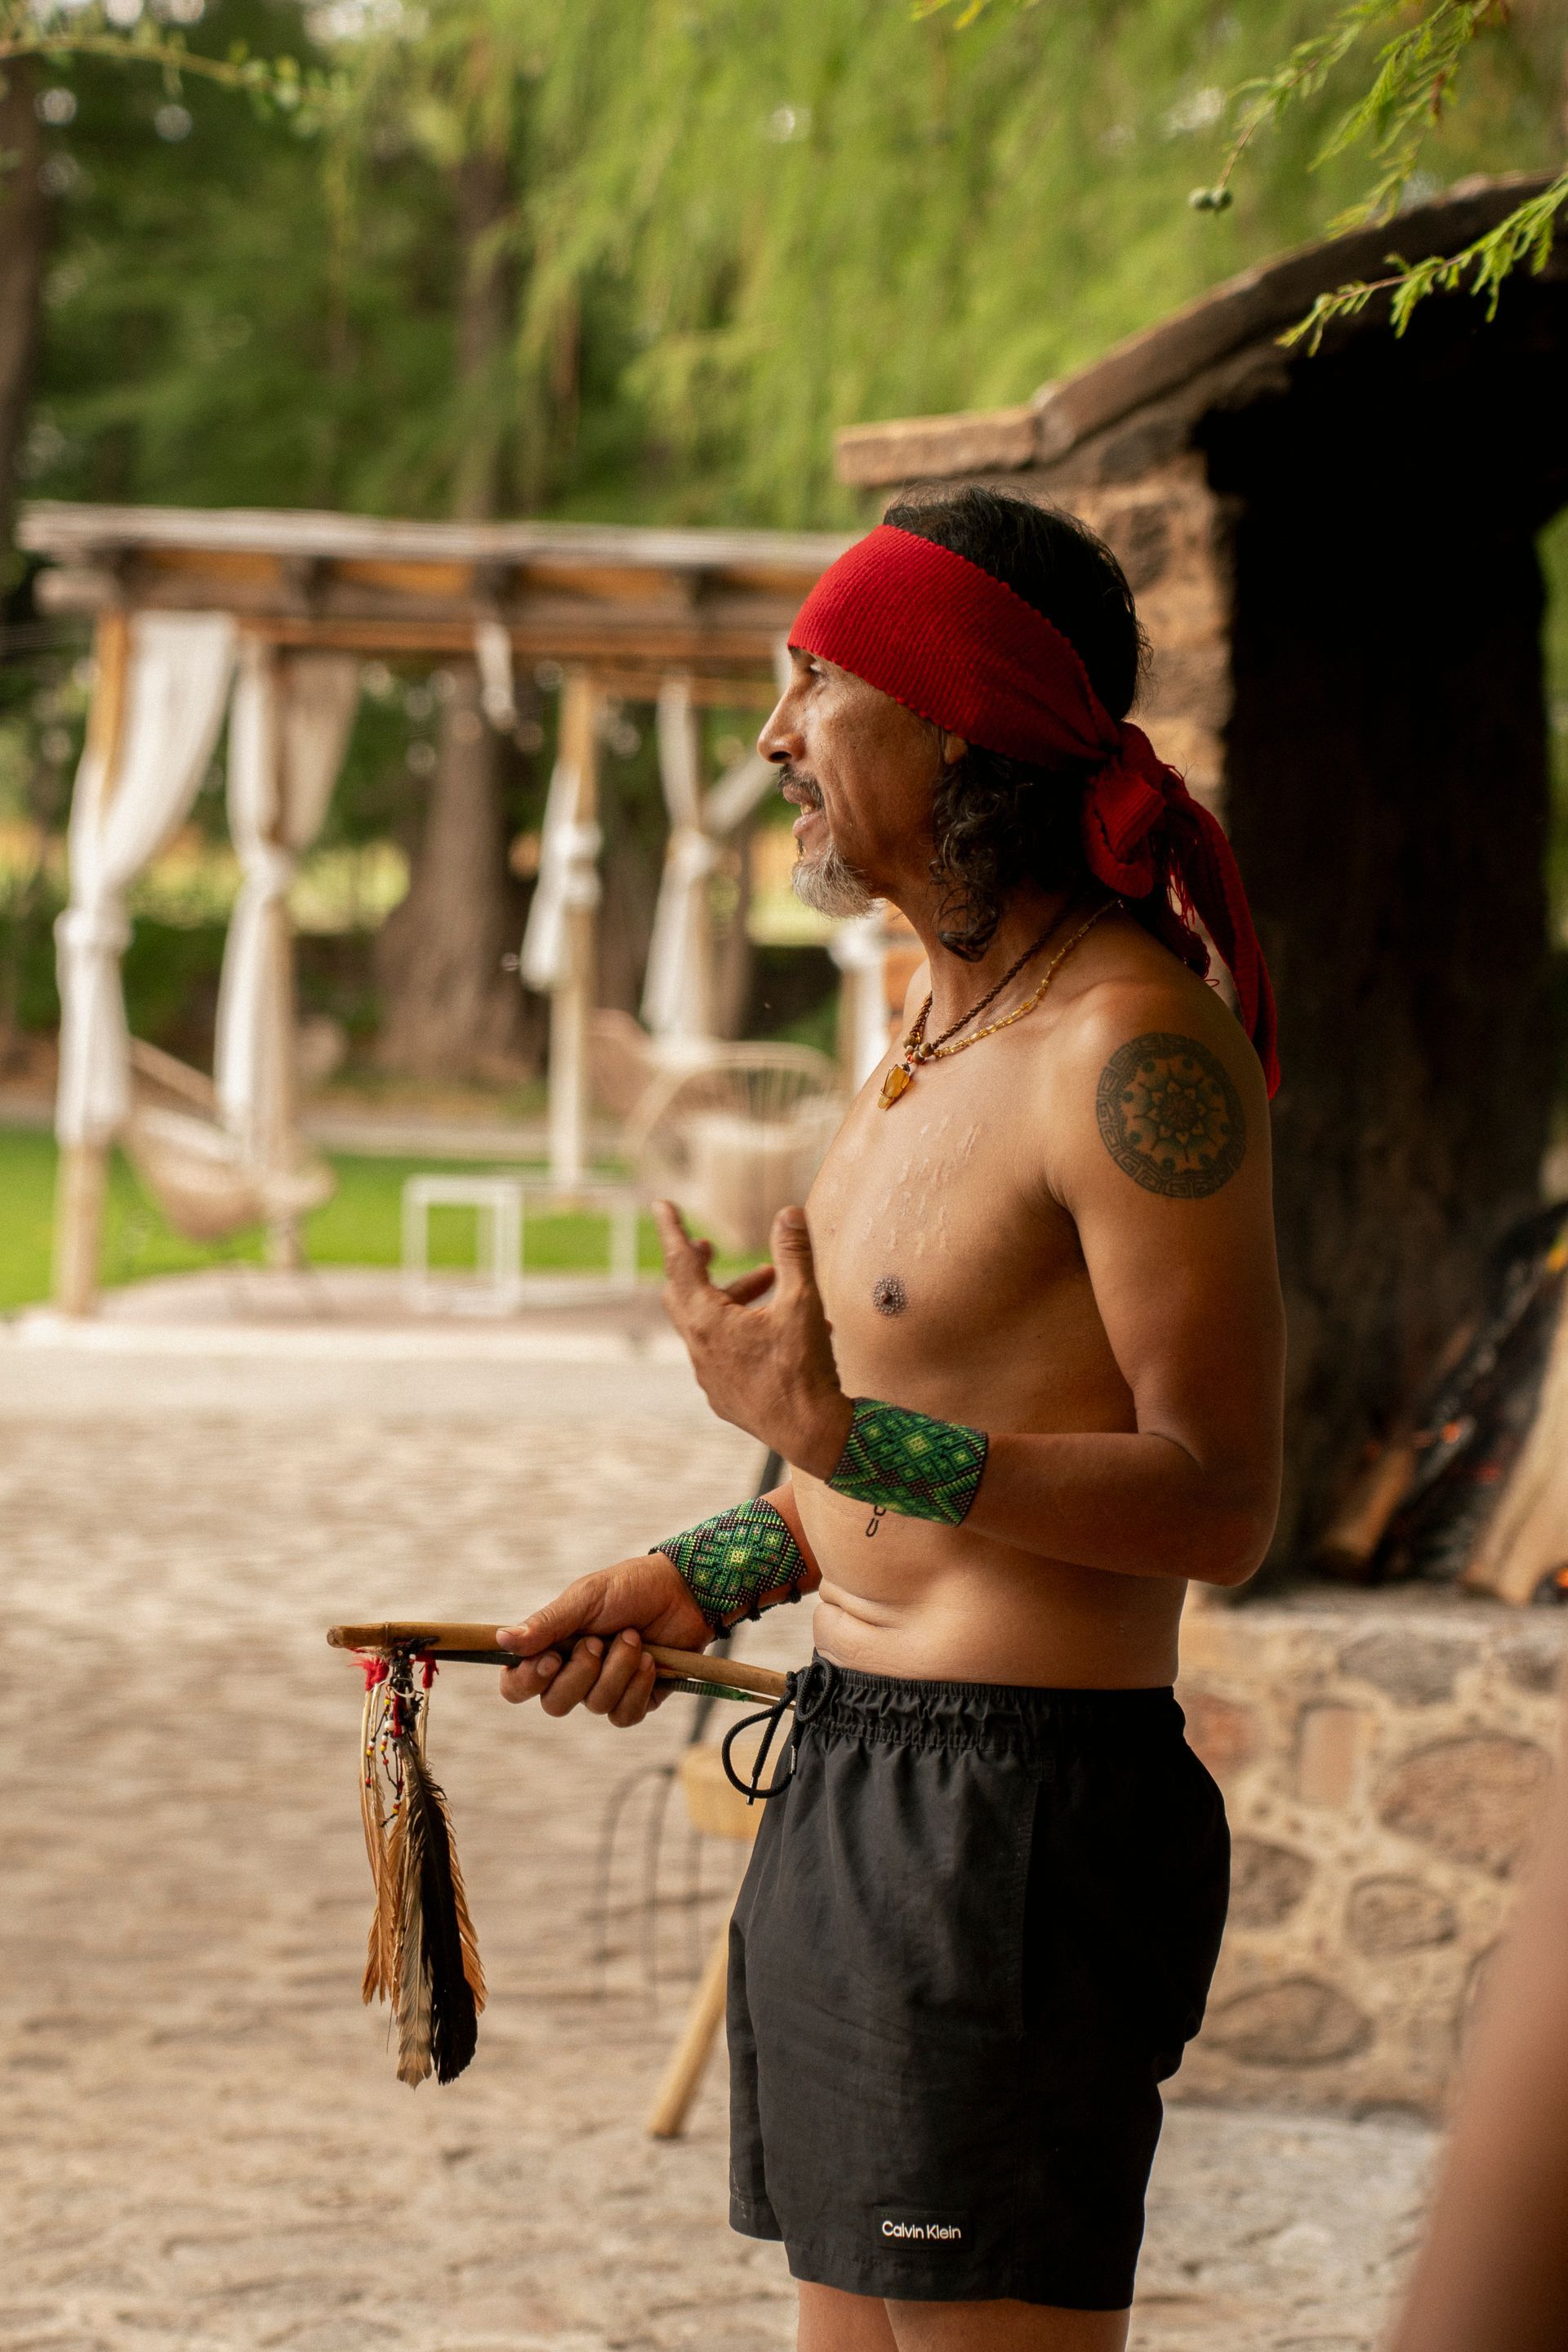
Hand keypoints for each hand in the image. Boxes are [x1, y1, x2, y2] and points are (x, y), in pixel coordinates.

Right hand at [497, 1551, 710, 1725]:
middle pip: (554, 1704)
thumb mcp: (586, 1598)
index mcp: (551, 1648)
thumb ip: (547, 1623)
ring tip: (635, 1638)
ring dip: (618, 1670)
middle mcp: (574, 1674)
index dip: (527, 1681)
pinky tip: (652, 1661)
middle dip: (581, 1673)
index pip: (517, 1685)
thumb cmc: (630, 1588)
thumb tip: (501, 1639)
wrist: (683, 1591)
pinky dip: (638, 1686)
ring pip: (596, 1706)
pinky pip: (625, 1715)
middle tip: (599, 1641)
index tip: (552, 1658)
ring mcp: (605, 1689)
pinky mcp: (636, 1700)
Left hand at [655, 1200, 851, 1475]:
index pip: (682, 1263)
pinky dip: (740, 1332)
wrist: (812, 1433)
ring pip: (707, 1325)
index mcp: (708, 1321)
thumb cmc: (804, 1367)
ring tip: (771, 1285)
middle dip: (697, 1266)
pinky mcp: (723, 1397)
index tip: (662, 1205)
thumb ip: (793, 1254)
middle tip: (709, 1247)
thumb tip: (789, 1214)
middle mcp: (699, 1349)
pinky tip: (775, 1333)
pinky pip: (721, 1354)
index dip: (673, 1230)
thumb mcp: (803, 1302)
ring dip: (733, 1300)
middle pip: (682, 1295)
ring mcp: (708, 1376)